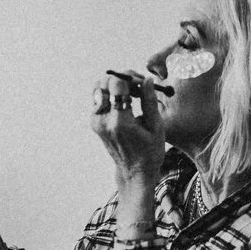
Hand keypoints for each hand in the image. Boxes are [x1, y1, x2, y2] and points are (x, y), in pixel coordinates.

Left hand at [91, 71, 164, 219]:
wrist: (135, 172)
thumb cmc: (150, 151)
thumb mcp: (156, 127)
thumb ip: (149, 101)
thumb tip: (145, 79)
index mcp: (120, 122)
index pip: (116, 84)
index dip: (130, 76)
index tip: (142, 82)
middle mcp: (104, 121)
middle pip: (103, 83)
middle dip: (121, 78)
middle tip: (138, 85)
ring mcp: (96, 122)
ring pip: (98, 88)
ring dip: (115, 85)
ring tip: (133, 93)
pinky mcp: (94, 123)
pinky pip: (99, 98)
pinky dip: (112, 93)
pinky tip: (127, 101)